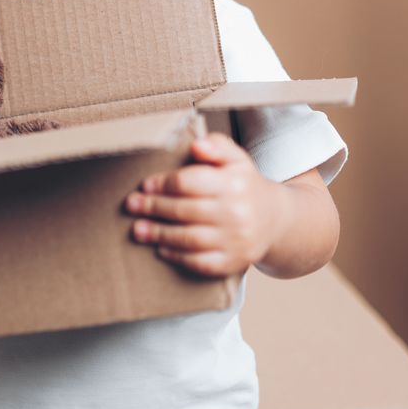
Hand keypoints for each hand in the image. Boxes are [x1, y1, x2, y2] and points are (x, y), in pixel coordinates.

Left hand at [124, 132, 286, 277]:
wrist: (276, 219)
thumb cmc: (244, 185)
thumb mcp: (236, 159)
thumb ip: (217, 146)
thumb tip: (196, 145)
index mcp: (234, 184)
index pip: (190, 183)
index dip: (163, 184)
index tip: (145, 185)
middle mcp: (237, 212)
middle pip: (185, 210)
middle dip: (154, 208)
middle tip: (131, 205)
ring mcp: (237, 240)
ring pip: (190, 239)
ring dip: (160, 234)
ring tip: (138, 229)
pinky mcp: (235, 262)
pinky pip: (202, 263)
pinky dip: (179, 257)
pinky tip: (161, 249)